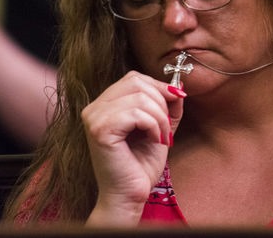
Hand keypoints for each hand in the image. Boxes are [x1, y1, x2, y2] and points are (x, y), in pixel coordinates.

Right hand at [82, 71, 184, 225]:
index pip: (134, 78)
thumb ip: (167, 106)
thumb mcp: (160, 127)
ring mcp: (94, 117)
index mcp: (105, 105)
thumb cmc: (141, 166)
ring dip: (160, 117)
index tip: (176, 102)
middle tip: (167, 127)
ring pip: (139, 97)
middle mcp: (94, 107)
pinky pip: (135, 113)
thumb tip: (179, 86)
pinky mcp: (100, 130)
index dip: (158, 86)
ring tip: (162, 136)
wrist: (130, 196)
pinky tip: (154, 140)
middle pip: (136, 82)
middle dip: (161, 101)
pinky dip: (152, 125)